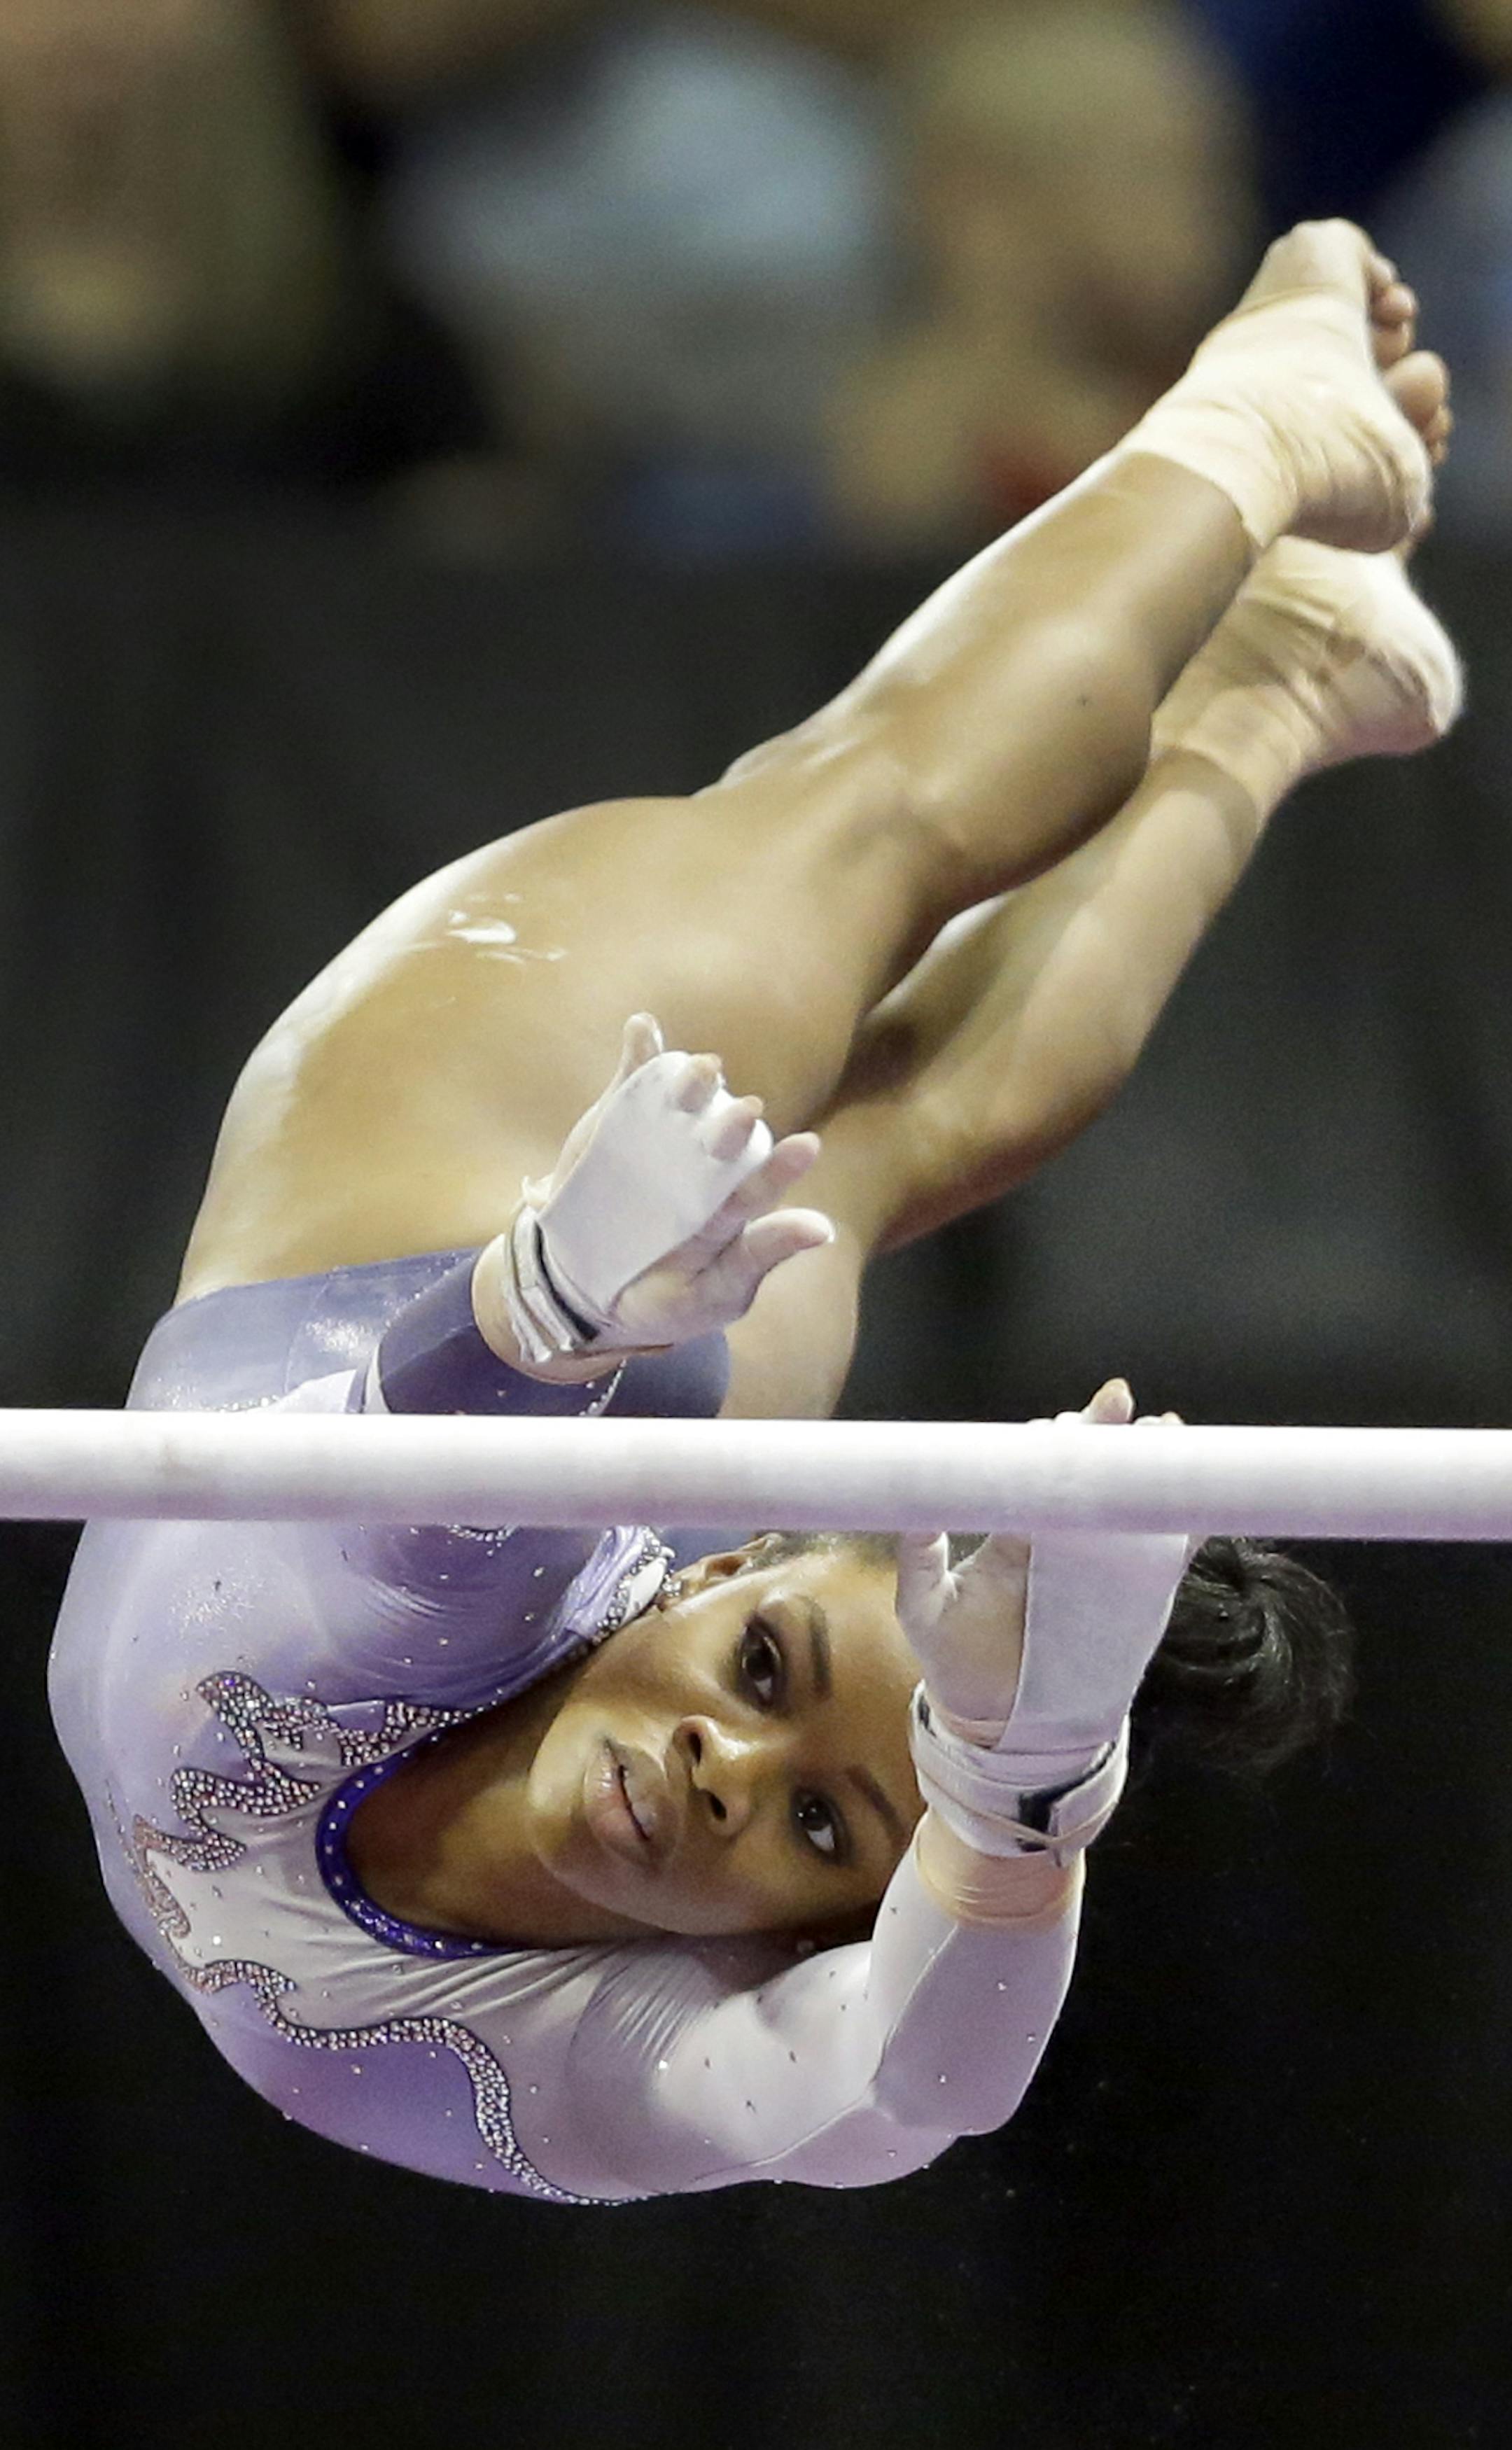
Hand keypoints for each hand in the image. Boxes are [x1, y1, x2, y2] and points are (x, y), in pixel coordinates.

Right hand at [512, 1015, 835, 1362]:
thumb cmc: (668, 1297)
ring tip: (705, 1068)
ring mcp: (664, 1137)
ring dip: (695, 1080)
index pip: (760, 1185)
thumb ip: (759, 1257)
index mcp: (733, 1205)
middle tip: (747, 1113)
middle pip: (725, 1138)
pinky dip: (639, 1052)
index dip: (782, 1168)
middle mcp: (708, 1163)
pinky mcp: (621, 1119)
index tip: (807, 1146)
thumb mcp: (712, 1292)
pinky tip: (643, 1028)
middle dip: (733, 1126)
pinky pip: (632, 1083)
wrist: (586, 1281)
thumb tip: (824, 1228)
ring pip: (686, 1101)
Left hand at [895, 1380, 1183, 1735]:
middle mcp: (1060, 1537)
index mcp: (1014, 1527)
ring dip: (1149, 1463)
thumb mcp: (925, 1607)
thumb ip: (920, 1556)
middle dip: (1104, 1435)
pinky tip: (1197, 1498)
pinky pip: (1165, 1553)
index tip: (1058, 1425)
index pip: (1036, 1470)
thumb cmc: (956, 1657)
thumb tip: (911, 1503)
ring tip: (1162, 1433)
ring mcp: (1100, 1564)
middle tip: (1116, 1406)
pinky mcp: (1135, 1595)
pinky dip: (1186, 1523)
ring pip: (1130, 1500)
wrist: (998, 1719)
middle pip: (1089, 1472)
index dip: (1051, 1440)